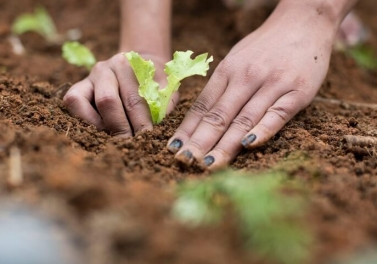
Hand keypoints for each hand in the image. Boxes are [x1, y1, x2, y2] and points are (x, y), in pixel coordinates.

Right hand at [63, 53, 177, 136]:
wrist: (142, 65)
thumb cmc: (155, 82)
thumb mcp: (165, 89)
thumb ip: (164, 105)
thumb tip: (157, 131)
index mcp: (128, 64)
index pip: (134, 99)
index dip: (140, 123)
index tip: (146, 140)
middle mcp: (105, 68)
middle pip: (107, 101)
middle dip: (120, 128)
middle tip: (130, 145)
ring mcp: (89, 77)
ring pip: (81, 101)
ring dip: (98, 125)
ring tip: (114, 139)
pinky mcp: (77, 88)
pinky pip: (72, 102)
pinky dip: (84, 120)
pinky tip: (100, 131)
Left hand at [167, 2, 336, 169]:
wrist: (304, 22)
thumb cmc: (265, 47)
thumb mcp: (236, 59)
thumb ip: (221, 86)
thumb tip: (200, 116)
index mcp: (228, 71)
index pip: (203, 106)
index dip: (187, 129)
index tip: (174, 148)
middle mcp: (246, 77)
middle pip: (219, 116)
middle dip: (199, 142)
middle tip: (184, 162)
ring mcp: (272, 84)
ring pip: (244, 119)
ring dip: (224, 145)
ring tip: (208, 165)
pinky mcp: (297, 92)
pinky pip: (277, 114)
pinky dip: (263, 130)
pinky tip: (248, 146)